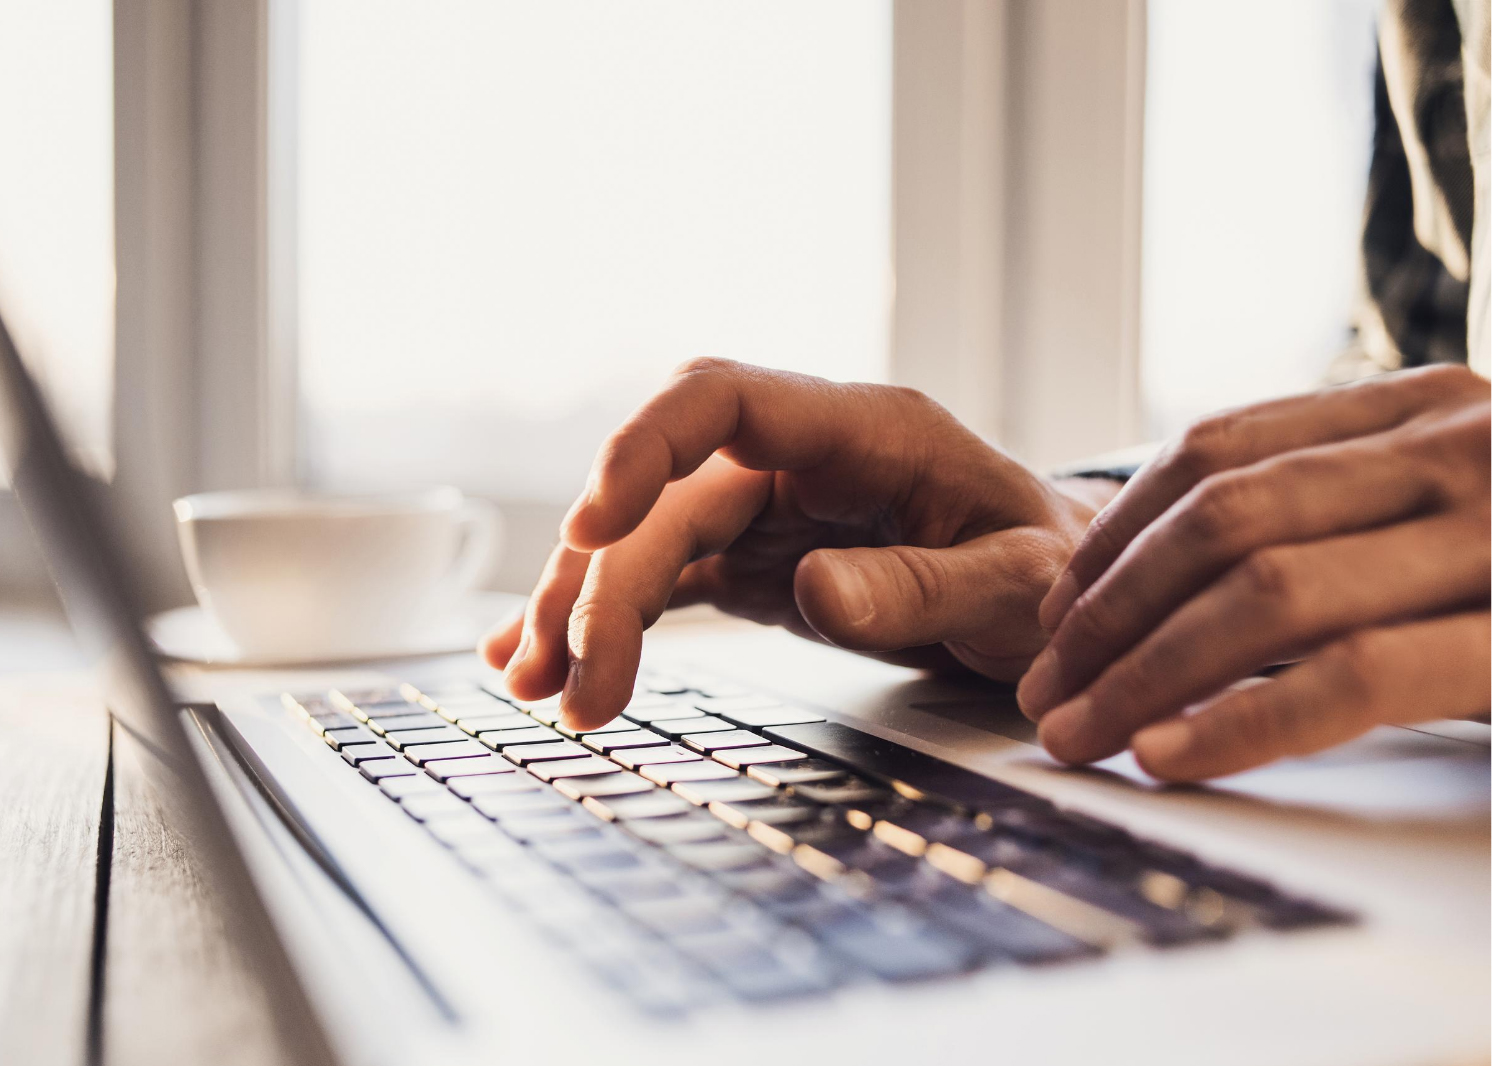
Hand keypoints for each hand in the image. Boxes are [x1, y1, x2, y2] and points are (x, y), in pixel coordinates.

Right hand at [481, 359, 1107, 729]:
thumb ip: (923, 585)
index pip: (722, 398)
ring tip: (538, 687)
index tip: (593, 523)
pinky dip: (605, 617)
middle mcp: (797, 458)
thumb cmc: (1050, 568)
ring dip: (582, 605)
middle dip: (602, 582)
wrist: (1055, 590)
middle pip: (664, 494)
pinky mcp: (752, 558)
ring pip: (645, 537)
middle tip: (573, 686)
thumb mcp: (1018, 583)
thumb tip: (814, 593)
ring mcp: (767, 507)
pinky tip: (546, 660)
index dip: (644, 447)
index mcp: (862, 431)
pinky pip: (662, 576)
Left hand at [1017, 365, 1490, 780]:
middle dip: (1108, 612)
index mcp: (1423, 407)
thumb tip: (1172, 580)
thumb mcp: (1454, 507)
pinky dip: (1243, 721)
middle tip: (1044, 687)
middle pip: (1222, 520)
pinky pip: (1354, 677)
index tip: (1053, 610)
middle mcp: (1458, 446)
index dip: (1114, 532)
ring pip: (1267, 592)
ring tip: (1079, 732)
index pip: (1218, 449)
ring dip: (1144, 673)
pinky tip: (1167, 754)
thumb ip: (1344, 511)